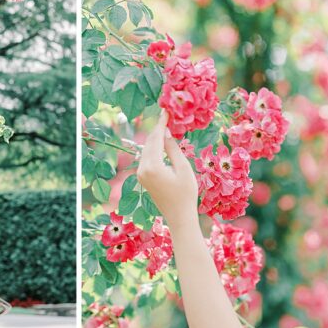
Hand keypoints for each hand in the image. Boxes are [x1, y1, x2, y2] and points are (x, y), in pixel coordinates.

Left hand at [136, 111, 198, 227]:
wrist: (178, 216)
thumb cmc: (186, 194)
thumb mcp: (183, 169)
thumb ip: (173, 149)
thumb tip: (166, 133)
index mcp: (152, 166)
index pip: (156, 138)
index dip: (161, 123)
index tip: (166, 110)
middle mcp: (142, 168)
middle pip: (149, 142)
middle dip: (158, 129)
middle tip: (166, 114)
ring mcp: (140, 174)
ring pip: (147, 149)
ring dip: (155, 138)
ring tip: (166, 125)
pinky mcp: (143, 178)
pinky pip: (147, 158)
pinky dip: (154, 148)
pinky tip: (162, 142)